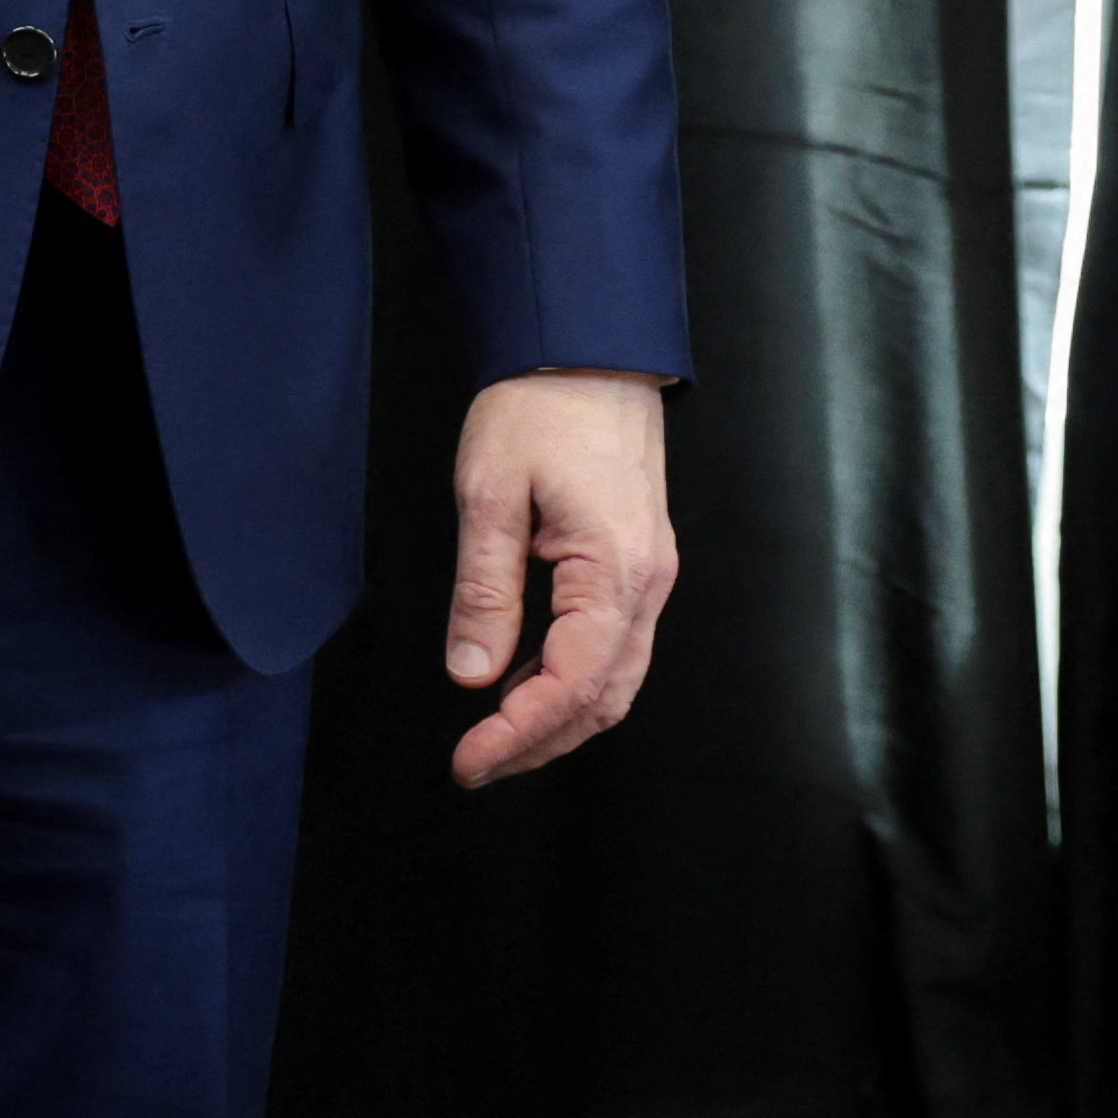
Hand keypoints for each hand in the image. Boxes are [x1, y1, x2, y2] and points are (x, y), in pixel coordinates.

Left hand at [443, 367, 677, 786]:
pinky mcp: (636, 565)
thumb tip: (472, 674)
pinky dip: (569, 680)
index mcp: (615, 573)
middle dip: (539, 743)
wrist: (588, 351)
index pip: (571, 686)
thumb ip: (484, 591)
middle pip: (603, 700)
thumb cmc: (540, 407)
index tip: (468, 759)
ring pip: (613, 680)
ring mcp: (649, 578)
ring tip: (493, 738)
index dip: (519, 734)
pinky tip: (521, 681)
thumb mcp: (489, 495)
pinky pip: (611, 646)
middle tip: (475, 766)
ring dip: (557, 719)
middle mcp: (647, 586)